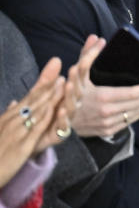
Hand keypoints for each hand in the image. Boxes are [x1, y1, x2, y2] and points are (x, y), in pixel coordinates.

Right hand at [0, 58, 66, 186]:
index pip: (29, 95)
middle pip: (33, 97)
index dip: (42, 80)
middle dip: (47, 80)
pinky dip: (48, 117)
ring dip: (51, 94)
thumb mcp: (0, 130)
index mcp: (9, 117)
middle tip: (58, 62)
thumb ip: (9, 116)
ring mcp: (17, 132)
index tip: (54, 65)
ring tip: (63, 79)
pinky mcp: (22, 145)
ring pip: (37, 110)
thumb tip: (15, 102)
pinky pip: (37, 129)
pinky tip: (58, 108)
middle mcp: (12, 120)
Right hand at [67, 28, 138, 137]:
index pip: (134, 93)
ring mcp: (109, 123)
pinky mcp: (108, 130)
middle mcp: (108, 112)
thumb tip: (98, 38)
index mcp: (103, 97)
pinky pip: (130, 121)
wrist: (55, 122)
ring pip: (137, 112)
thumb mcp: (74, 73)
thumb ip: (87, 55)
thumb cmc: (65, 95)